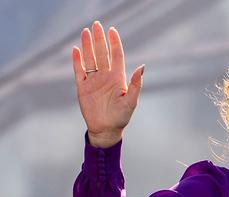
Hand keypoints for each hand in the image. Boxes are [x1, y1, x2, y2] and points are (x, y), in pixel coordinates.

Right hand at [72, 21, 144, 147]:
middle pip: (102, 53)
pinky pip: (79, 71)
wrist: (106, 130)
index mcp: (118, 78)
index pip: (116, 56)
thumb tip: (142, 67)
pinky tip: (75, 49)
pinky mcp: (82, 87)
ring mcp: (94, 81)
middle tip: (96, 24)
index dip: (114, 43)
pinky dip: (77, 61)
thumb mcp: (131, 101)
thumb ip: (136, 84)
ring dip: (87, 46)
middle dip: (99, 39)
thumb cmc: (121, 117)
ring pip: (90, 59)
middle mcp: (106, 76)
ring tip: (85, 32)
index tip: (112, 30)